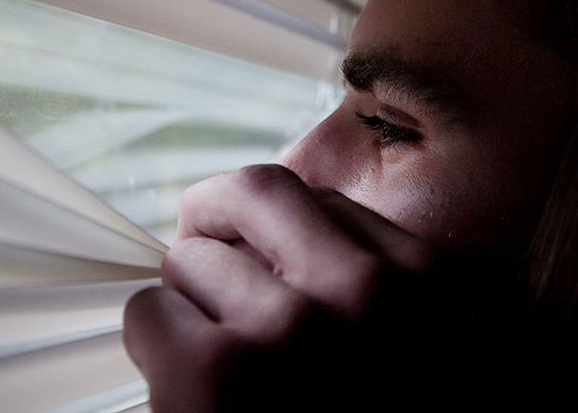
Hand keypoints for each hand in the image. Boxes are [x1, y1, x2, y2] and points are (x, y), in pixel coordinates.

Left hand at [122, 165, 508, 411]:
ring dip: (189, 301)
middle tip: (200, 242)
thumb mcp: (411, 351)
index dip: (274, 226)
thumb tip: (280, 241)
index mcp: (429, 286)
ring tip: (214, 355)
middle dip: (216, 215)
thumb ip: (373, 289)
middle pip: (253, 189)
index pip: (321, 199)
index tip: (255, 248)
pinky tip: (187, 388)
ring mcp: (293, 330)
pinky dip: (154, 342)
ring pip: (191, 258)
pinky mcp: (217, 376)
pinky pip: (148, 311)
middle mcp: (368, 294)